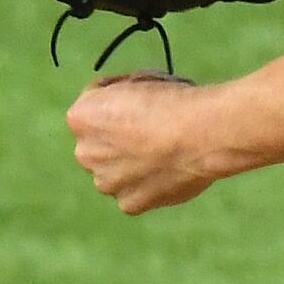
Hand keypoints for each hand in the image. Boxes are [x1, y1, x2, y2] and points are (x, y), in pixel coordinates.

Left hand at [66, 72, 216, 214]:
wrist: (202, 134)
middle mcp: (85, 153)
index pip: (94, 102)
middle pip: (101, 142)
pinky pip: (135, 191)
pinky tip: (170, 168)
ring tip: (167, 150)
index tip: (142, 96)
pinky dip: (149, 183)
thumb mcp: (139, 80)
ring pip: (116, 170)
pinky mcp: (129, 203)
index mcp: (81, 117)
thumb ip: (120, 99)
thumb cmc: (175, 101)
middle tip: (154, 127)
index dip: (120, 95)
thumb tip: (127, 108)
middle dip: (120, 136)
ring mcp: (106, 182)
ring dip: (132, 162)